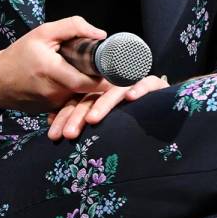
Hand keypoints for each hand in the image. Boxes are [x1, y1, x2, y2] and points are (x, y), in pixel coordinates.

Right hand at [0, 16, 112, 111]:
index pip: (92, 82)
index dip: (108, 76)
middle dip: (104, 82)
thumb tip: (101, 34)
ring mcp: (54, 105)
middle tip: (114, 70)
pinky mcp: (52, 111)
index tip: (119, 67)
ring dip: (92, 89)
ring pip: (83, 99)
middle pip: (91, 91)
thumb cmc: (19, 54)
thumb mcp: (42, 33)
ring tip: (98, 76)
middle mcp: (56, 93)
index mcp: (54, 72)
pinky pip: (72, 103)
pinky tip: (81, 87)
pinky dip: (79, 96)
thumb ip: (72, 27)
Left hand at [47, 74, 169, 139]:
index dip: (64, 117)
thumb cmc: (129, 120)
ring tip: (92, 119)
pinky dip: (139, 88)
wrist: (165, 111)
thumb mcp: (103, 123)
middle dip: (78, 116)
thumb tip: (51, 124)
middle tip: (69, 134)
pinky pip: (146, 82)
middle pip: (92, 97)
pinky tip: (132, 98)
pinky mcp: (154, 83)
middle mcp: (111, 87)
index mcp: (96, 94)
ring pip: (114, 91)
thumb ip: (81, 119)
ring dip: (103, 105)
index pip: (77, 102)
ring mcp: (132, 83)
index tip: (53, 135)